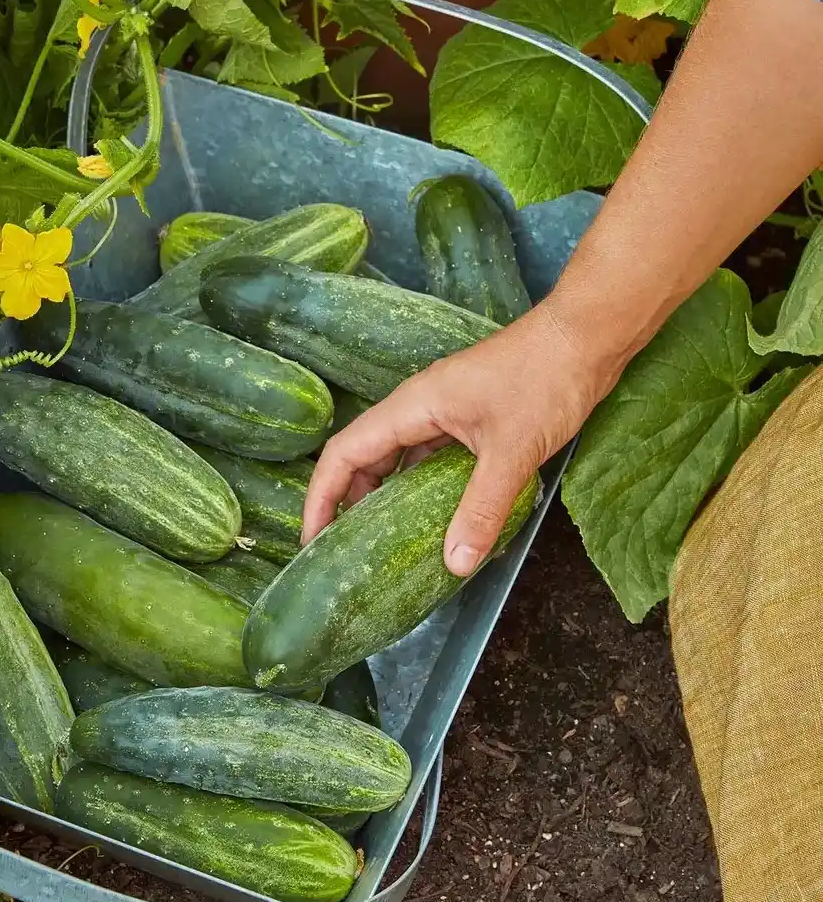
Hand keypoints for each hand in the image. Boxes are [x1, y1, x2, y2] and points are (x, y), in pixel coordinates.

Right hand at [302, 296, 624, 576]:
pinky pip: (433, 462)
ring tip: (385, 546)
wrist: (587, 337)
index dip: (322, 497)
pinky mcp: (470, 422)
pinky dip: (427, 493)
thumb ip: (481, 508)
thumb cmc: (545, 380)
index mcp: (411, 407)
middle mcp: (418, 409)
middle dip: (350, 504)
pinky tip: (439, 523)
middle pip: (366, 458)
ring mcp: (445, 415)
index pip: (345, 453)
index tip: (313, 539)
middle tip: (346, 552)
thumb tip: (455, 564)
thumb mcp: (511, 451)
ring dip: (389, 500)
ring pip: (401, 462)